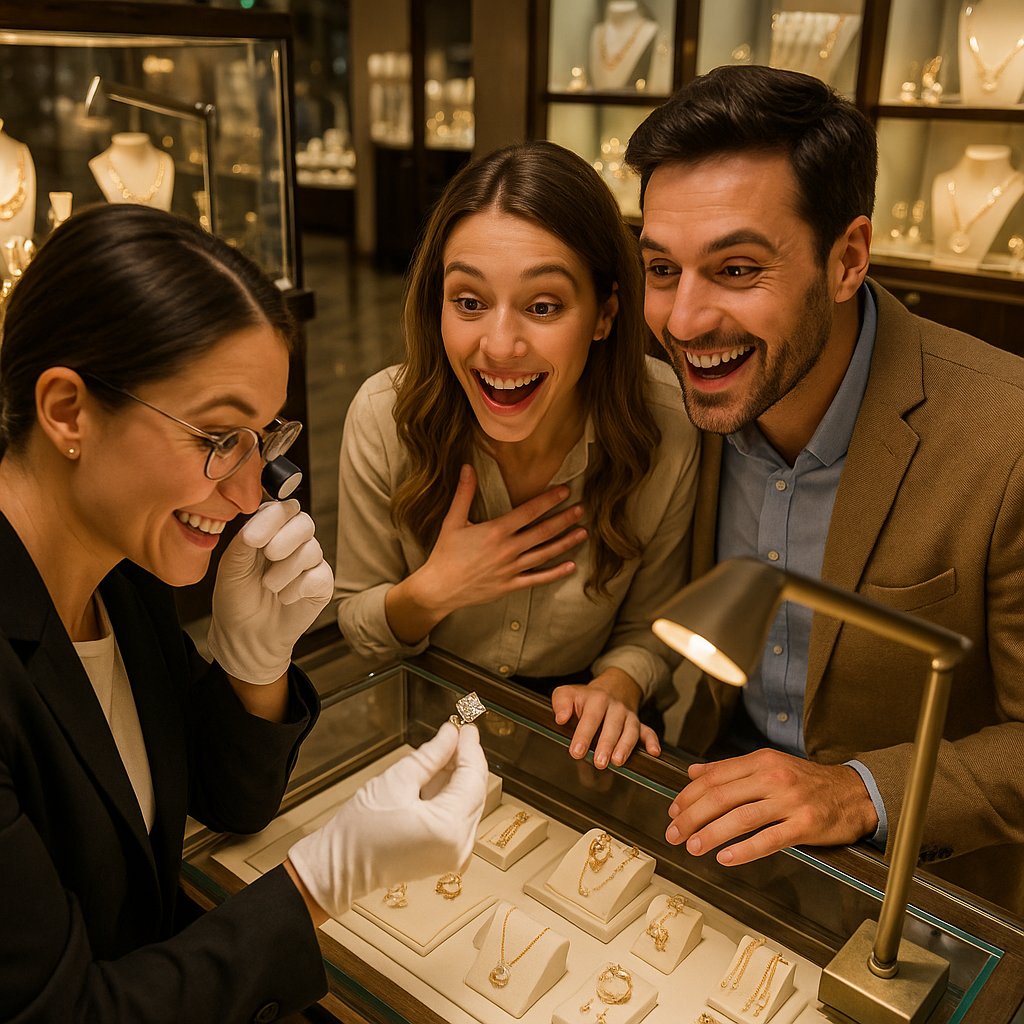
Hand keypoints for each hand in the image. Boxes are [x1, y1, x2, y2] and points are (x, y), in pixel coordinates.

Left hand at [207, 500, 333, 683]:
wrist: (246, 635)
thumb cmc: (237, 597)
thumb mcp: (232, 565)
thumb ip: (245, 539)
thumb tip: (259, 525)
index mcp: (270, 531)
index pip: (283, 508)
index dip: (273, 518)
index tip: (253, 538)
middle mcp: (293, 542)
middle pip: (304, 522)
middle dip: (285, 539)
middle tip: (268, 556)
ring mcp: (310, 562)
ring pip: (312, 550)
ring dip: (286, 570)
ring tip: (269, 587)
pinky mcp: (322, 584)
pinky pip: (320, 575)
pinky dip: (298, 588)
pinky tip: (285, 598)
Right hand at [287, 721, 487, 920]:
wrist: (340, 867)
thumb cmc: (361, 829)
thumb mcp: (397, 780)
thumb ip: (431, 755)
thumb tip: (451, 734)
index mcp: (449, 828)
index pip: (473, 778)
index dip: (470, 748)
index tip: (466, 727)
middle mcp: (460, 846)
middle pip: (474, 791)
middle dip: (466, 761)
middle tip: (456, 734)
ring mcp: (455, 855)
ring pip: (468, 804)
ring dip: (458, 777)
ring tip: (443, 751)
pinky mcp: (447, 856)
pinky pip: (458, 818)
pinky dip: (450, 796)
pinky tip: (437, 776)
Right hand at [386, 464, 586, 642]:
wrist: (439, 588)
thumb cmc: (445, 553)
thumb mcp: (452, 520)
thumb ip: (464, 493)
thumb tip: (467, 467)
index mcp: (496, 531)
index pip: (529, 511)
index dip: (549, 500)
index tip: (565, 491)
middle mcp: (508, 549)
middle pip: (543, 532)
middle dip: (564, 519)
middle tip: (582, 509)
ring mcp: (511, 569)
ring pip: (545, 554)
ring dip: (566, 543)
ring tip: (583, 533)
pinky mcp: (510, 585)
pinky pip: (537, 579)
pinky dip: (556, 573)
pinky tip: (571, 566)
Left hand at [552, 668, 660, 768]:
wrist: (612, 687)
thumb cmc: (585, 698)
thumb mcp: (567, 693)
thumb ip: (560, 703)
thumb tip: (560, 718)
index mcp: (596, 699)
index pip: (590, 718)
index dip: (584, 735)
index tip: (576, 752)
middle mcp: (615, 707)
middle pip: (612, 726)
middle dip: (606, 744)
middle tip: (599, 762)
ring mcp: (628, 716)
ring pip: (630, 730)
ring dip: (625, 746)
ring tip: (618, 761)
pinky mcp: (639, 724)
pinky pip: (648, 732)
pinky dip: (652, 742)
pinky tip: (654, 753)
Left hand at [665, 749, 878, 865]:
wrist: (854, 792)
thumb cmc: (806, 781)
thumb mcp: (769, 765)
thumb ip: (730, 769)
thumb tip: (693, 773)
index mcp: (761, 761)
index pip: (714, 777)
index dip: (688, 795)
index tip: (673, 811)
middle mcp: (773, 778)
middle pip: (721, 796)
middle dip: (691, 816)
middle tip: (673, 833)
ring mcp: (789, 801)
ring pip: (741, 818)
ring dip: (711, 833)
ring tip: (692, 847)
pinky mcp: (805, 825)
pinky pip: (769, 839)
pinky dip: (745, 850)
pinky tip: (725, 858)